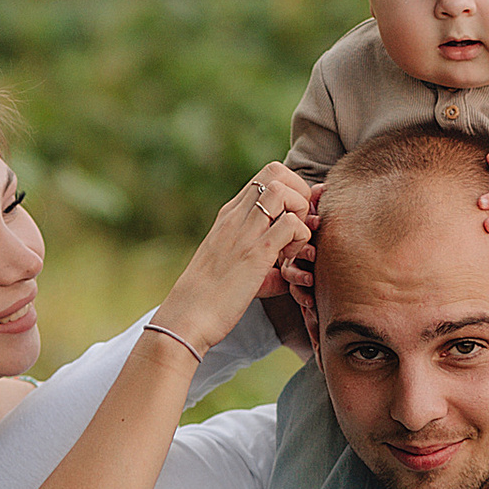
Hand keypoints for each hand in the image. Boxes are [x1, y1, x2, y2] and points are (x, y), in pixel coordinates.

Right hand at [158, 163, 315, 351]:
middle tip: (300, 226)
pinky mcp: (255, 254)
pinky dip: (301, 239)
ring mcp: (244, 232)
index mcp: (230, 216)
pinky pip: (291, 224)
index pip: (266, 175)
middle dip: (300, 192)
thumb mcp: (234, 270)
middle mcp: (236, 216)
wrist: (187, 317)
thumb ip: (263, 264)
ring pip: (283, 190)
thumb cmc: (209, 299)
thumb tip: (287, 274)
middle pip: (277, 171)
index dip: (292, 190)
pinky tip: (289, 262)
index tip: (296, 221)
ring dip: (301, 212)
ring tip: (294, 243)